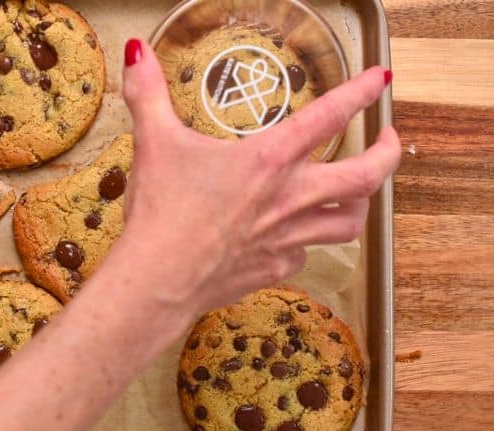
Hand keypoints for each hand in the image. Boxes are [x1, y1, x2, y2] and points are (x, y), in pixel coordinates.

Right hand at [119, 39, 400, 314]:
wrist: (159, 281)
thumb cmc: (162, 211)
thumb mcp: (154, 144)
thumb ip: (149, 94)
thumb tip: (137, 52)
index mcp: (270, 160)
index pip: (329, 115)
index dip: (361, 92)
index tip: (381, 80)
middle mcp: (291, 198)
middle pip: (366, 178)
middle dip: (389, 154)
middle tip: (389, 140)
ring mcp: (289, 238)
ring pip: (349, 223)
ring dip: (359, 203)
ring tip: (355, 192)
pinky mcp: (277, 268)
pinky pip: (305, 254)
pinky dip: (305, 242)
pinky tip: (291, 237)